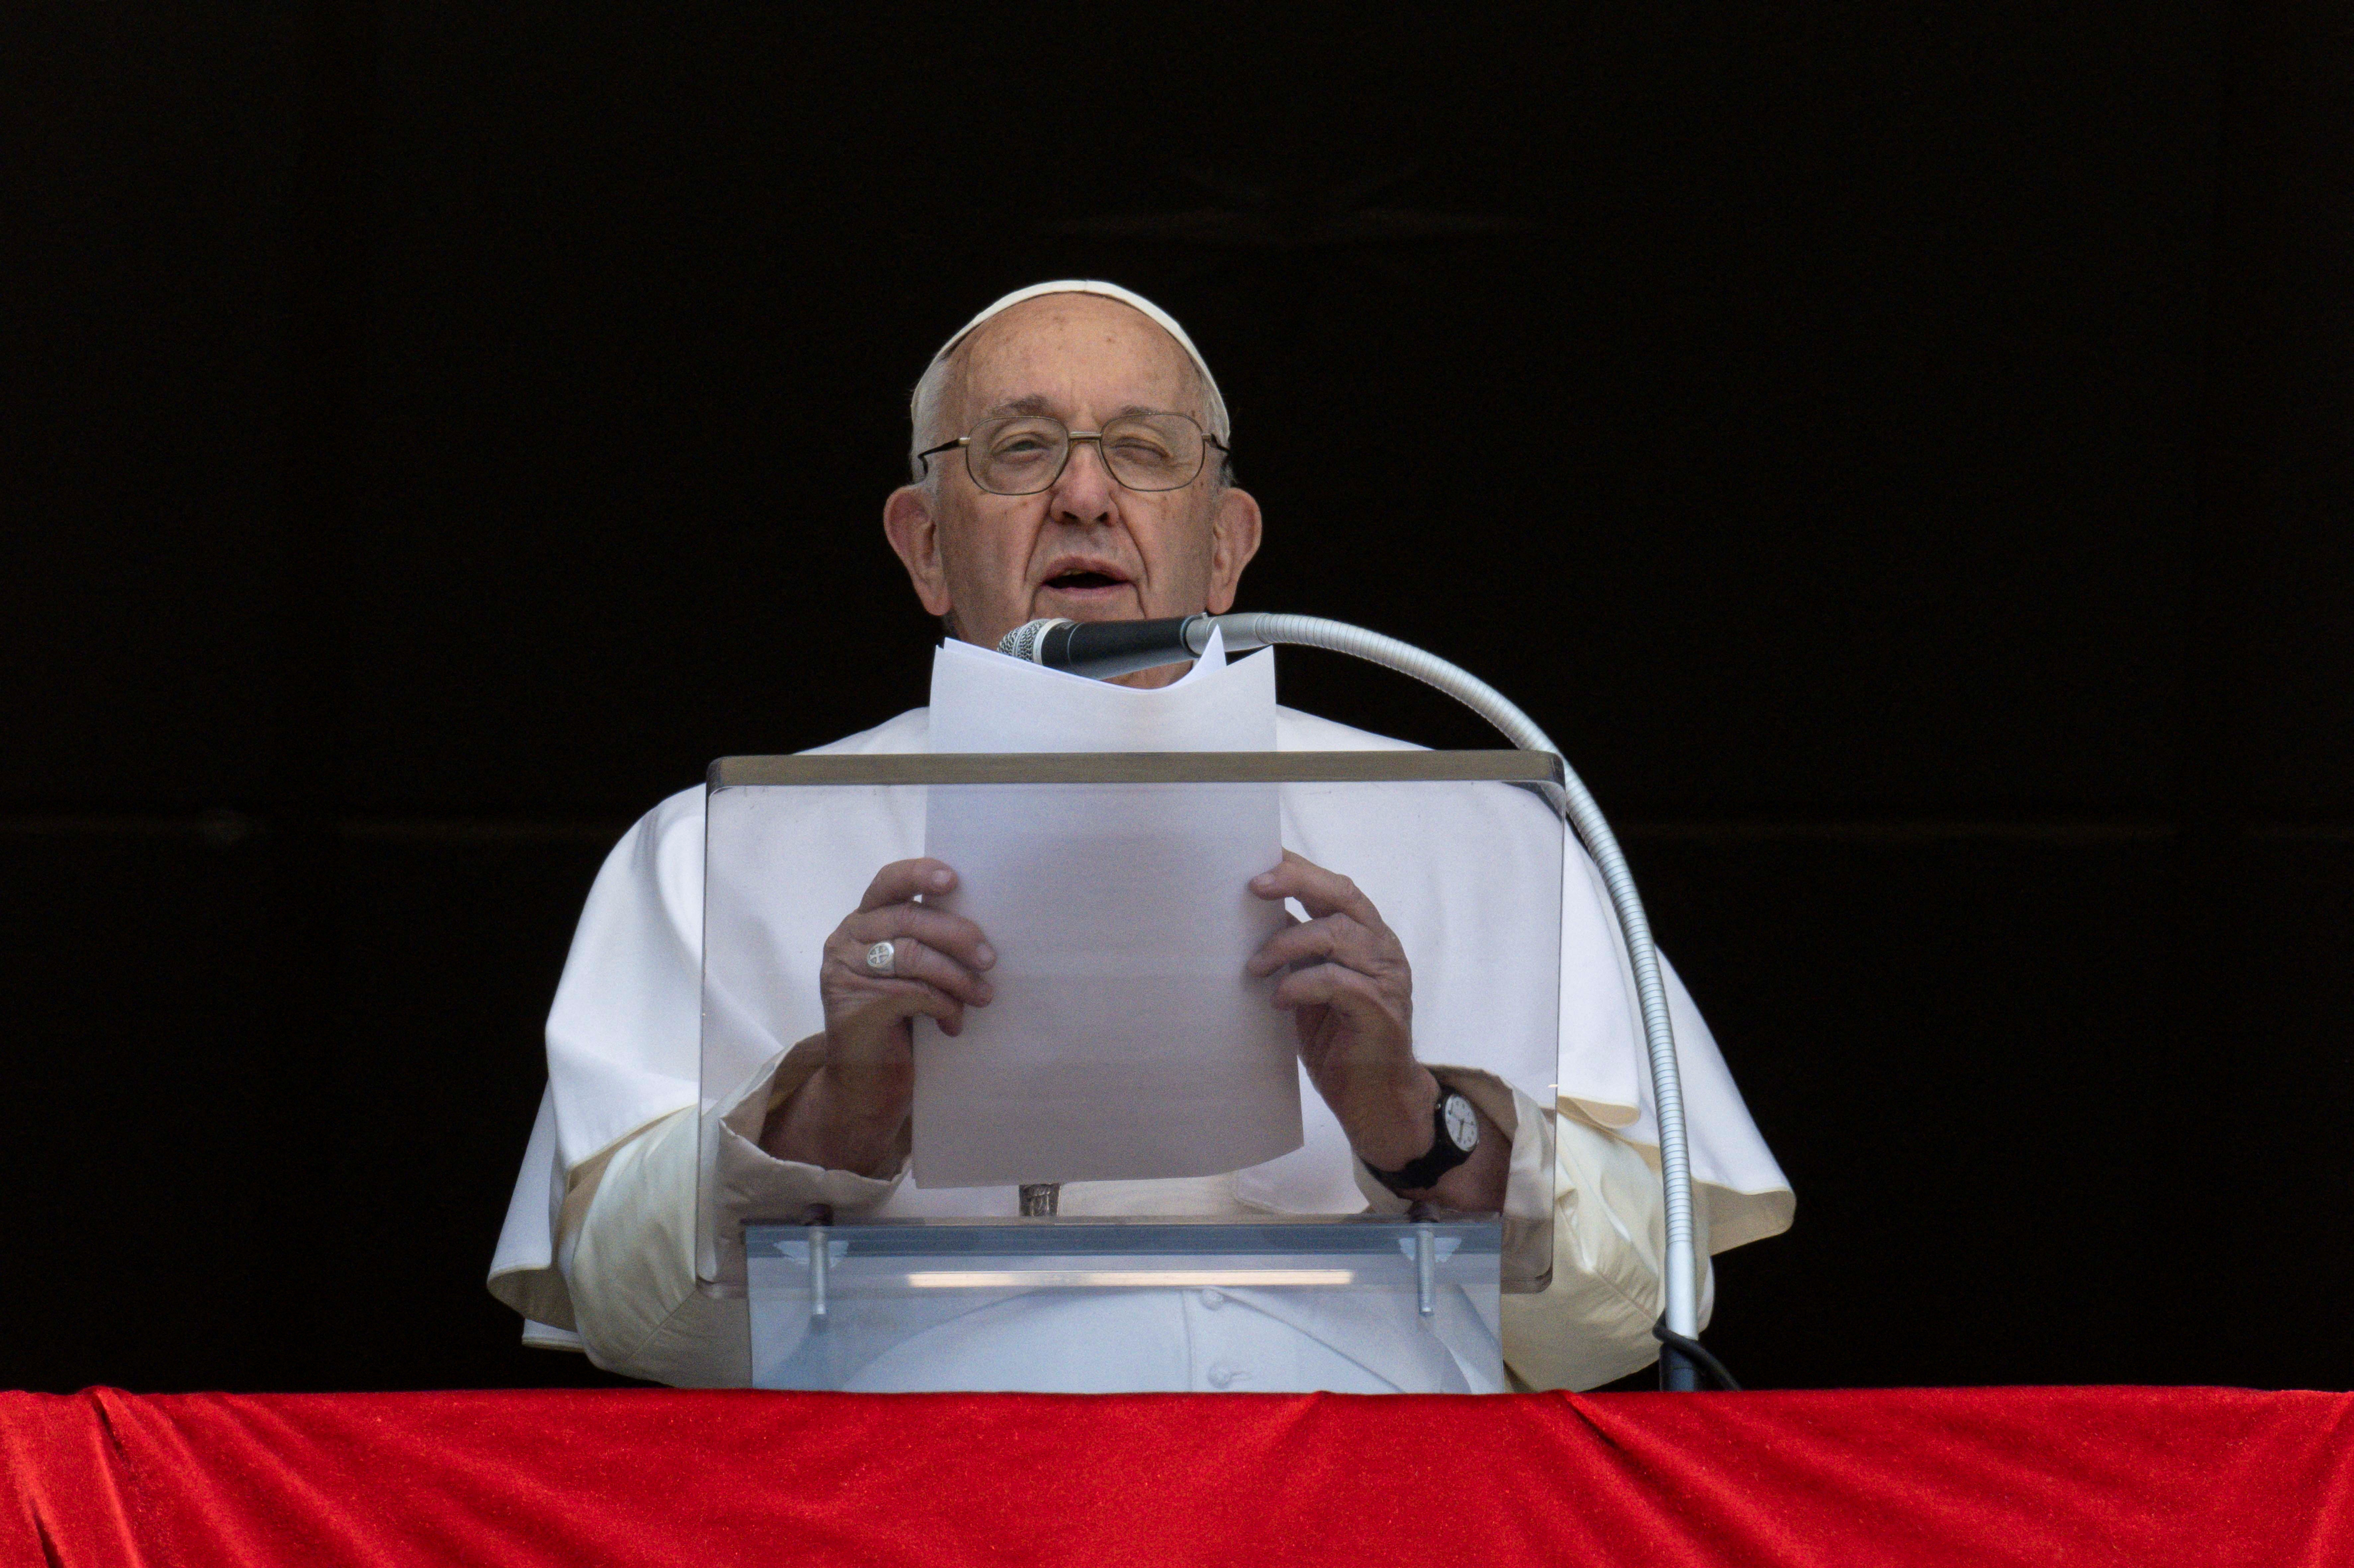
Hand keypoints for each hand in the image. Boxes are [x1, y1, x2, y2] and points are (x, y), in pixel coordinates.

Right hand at [760, 857, 995, 1173]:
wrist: (867, 1088)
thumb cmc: (898, 1024)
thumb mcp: (913, 974)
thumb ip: (927, 943)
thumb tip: (982, 925)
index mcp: (862, 923)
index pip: (887, 883)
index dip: (920, 873)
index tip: (953, 879)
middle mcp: (846, 940)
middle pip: (909, 919)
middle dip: (957, 935)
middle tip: (990, 958)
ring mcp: (844, 972)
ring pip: (913, 955)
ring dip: (957, 977)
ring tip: (983, 996)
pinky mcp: (853, 1005)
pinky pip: (913, 993)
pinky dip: (944, 1006)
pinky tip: (953, 1024)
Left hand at [1247, 850, 1435, 1170]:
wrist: (1375, 1099)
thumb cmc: (1338, 1039)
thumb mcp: (1310, 986)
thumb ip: (1296, 950)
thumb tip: (1252, 917)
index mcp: (1366, 936)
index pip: (1335, 887)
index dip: (1298, 869)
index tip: (1257, 860)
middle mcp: (1382, 948)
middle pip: (1342, 896)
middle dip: (1296, 882)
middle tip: (1253, 886)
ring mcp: (1387, 977)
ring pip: (1337, 934)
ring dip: (1287, 944)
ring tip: (1255, 966)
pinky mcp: (1380, 1009)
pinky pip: (1338, 982)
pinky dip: (1301, 984)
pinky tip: (1278, 999)